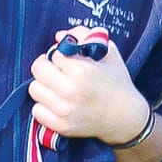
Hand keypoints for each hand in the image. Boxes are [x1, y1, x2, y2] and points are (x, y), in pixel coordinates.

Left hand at [29, 37, 148, 145]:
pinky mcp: (61, 126)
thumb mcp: (108, 52)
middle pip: (38, 69)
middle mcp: (70, 91)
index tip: (68, 60)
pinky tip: (55, 103)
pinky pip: (37, 111)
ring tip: (56, 87)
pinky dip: (43, 106)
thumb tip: (59, 36)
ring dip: (43, 85)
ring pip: (34, 89)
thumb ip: (84, 36)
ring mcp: (64, 110)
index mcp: (81, 70)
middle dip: (47, 66)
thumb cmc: (118, 83)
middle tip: (56, 70)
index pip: (54, 53)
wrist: (127, 117)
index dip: (61, 54)